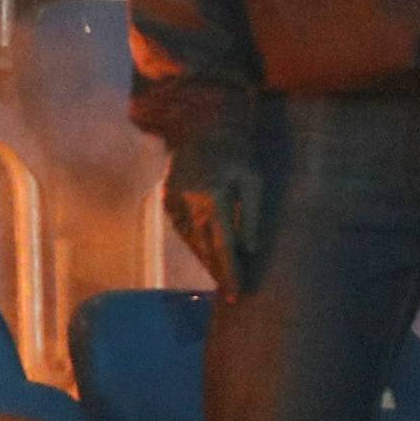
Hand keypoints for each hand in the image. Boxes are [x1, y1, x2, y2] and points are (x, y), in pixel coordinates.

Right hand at [161, 87, 265, 297]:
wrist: (201, 127)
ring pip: (191, 240)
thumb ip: (251, 215)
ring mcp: (174, 200)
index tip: (236, 293)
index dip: (230, 272)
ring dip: (205, 259)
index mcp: (214, 197)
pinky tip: (205, 252)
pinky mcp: (166, 198)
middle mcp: (190, 201)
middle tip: (229, 292)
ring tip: (220, 275)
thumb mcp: (253, 179)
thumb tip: (249, 249)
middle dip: (218, 271)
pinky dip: (194, 242)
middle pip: (205, 248)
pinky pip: (181, 229)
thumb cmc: (235, 153)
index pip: (224, 245)